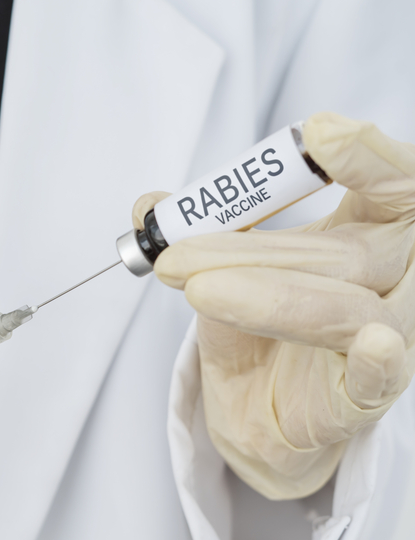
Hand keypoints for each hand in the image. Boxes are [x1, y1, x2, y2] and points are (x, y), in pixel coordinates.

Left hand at [136, 112, 414, 499]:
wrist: (262, 406)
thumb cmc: (260, 323)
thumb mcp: (226, 263)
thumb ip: (198, 226)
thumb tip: (149, 206)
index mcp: (375, 231)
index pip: (395, 186)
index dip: (366, 159)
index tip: (317, 133)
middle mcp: (398, 280)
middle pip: (348, 252)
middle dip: (251, 251)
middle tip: (175, 255)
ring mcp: (392, 337)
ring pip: (345, 308)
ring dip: (264, 296)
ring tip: (197, 289)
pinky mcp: (368, 394)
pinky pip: (380, 377)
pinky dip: (375, 359)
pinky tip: (374, 343)